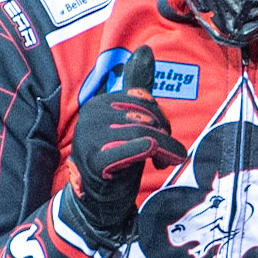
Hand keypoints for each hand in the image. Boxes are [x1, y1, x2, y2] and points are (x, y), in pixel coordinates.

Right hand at [66, 46, 186, 231]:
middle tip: (164, 155)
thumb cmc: (117, 163)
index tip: (159, 141)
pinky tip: (157, 166)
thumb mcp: (129, 122)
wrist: (98, 207)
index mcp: (98, 103)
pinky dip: (158, 154)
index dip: (159, 121)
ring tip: (162, 163)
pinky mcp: (97, 157)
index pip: (144, 100)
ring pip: (149, 131)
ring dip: (166, 149)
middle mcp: (92, 114)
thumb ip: (137, 87)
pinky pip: (142, 145)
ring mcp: (91, 136)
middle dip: (164, 134)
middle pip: (149, 114)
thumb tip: (145, 49)